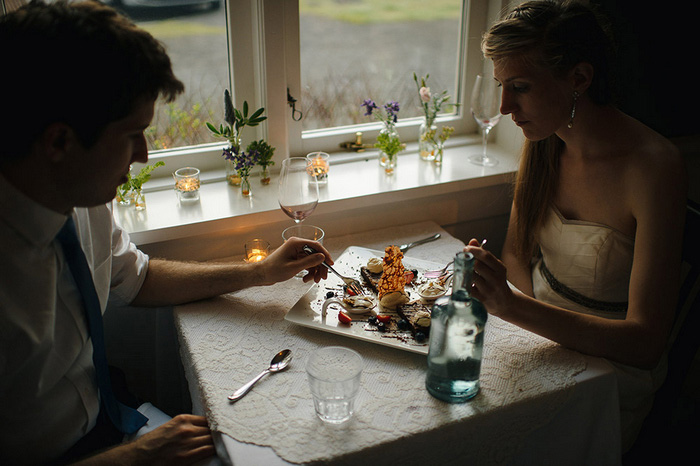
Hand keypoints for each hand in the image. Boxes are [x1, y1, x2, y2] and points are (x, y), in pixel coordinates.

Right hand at [73, 415, 213, 465]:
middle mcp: (186, 429)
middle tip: (222, 435)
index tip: (219, 427)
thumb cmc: (153, 443)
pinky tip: (216, 449)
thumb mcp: (171, 426)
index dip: (214, 424)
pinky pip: (208, 450)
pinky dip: (213, 450)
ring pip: (211, 439)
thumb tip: (202, 427)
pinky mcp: (186, 456)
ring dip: (216, 441)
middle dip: (217, 432)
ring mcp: (187, 442)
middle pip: (211, 428)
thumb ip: (187, 425)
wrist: (140, 456)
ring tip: (221, 442)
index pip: (207, 419)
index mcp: (182, 419)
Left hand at [259, 237, 332, 284]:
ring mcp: (296, 252)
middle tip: (322, 276)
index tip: (330, 264)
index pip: (315, 246)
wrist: (262, 275)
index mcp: (295, 243)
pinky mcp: (295, 259)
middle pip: (315, 254)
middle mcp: (297, 246)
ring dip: (315, 271)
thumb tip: (322, 257)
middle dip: (320, 266)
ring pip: (312, 260)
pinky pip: (307, 263)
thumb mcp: (293, 267)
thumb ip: (309, 262)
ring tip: (313, 280)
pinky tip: (307, 278)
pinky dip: (309, 271)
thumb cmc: (273, 269)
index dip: (325, 255)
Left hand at [464, 238, 514, 316]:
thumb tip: (472, 241)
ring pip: (471, 276)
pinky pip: (468, 289)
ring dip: (463, 271)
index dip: (474, 250)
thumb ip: (483, 254)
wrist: (505, 303)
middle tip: (460, 257)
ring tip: (460, 268)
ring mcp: (489, 290)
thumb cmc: (496, 282)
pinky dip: (462, 283)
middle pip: (477, 265)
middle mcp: (496, 279)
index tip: (466, 248)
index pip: (486, 256)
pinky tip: (461, 280)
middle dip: (467, 259)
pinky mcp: (481, 299)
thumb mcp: (494, 267)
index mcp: (500, 269)